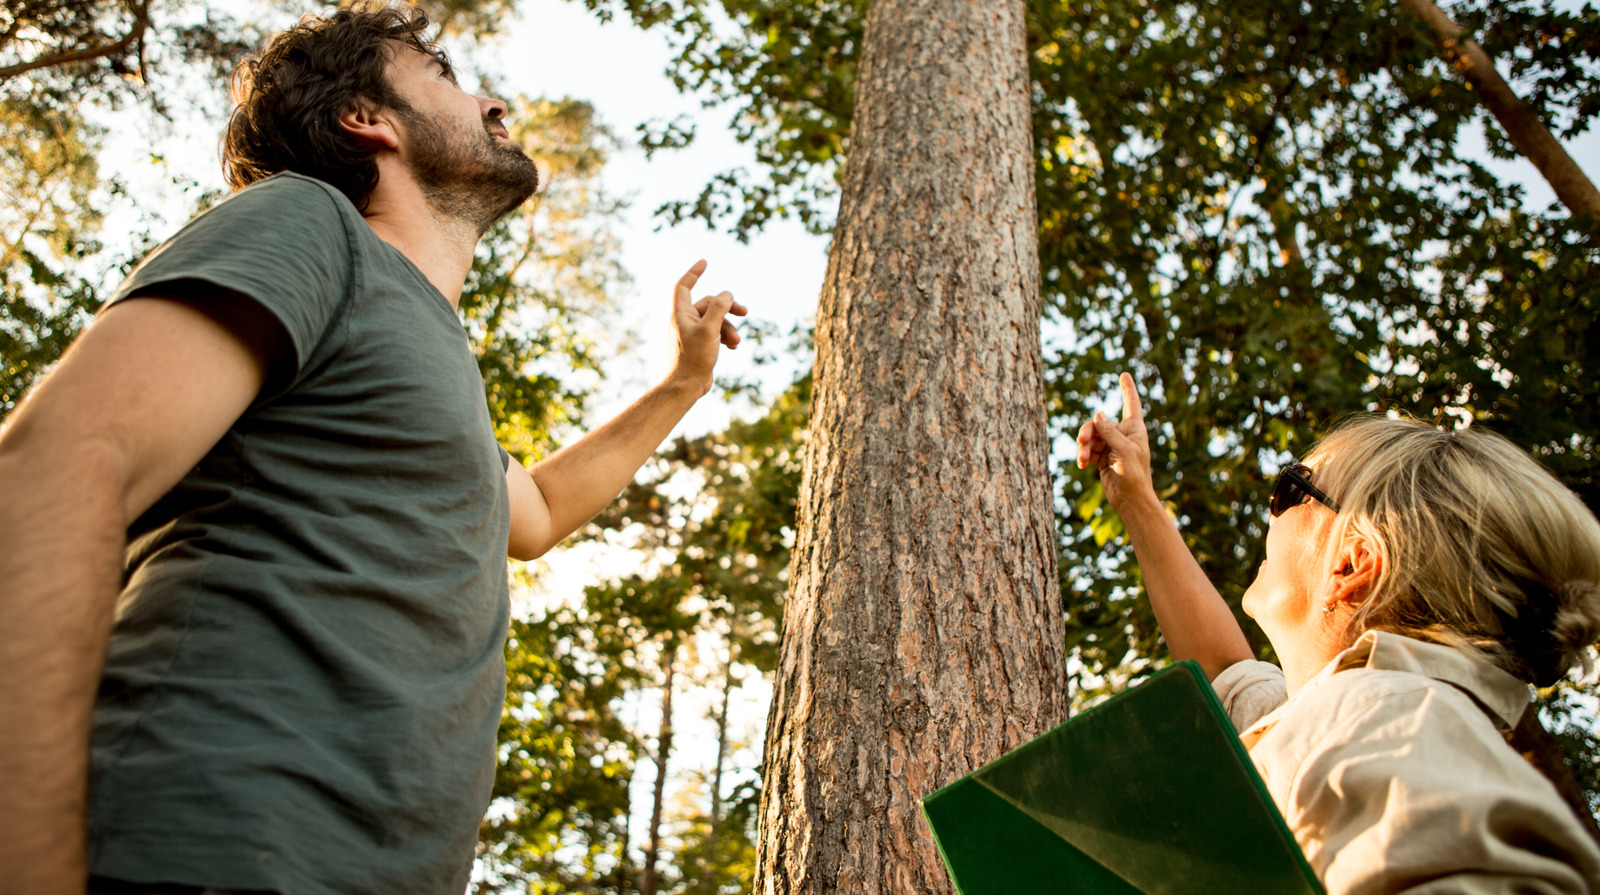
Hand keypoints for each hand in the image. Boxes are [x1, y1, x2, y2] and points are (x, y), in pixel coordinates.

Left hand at [668, 260, 746, 395]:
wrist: (687, 385)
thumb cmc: (694, 358)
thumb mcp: (709, 329)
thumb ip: (719, 308)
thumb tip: (727, 293)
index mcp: (680, 313)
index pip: (684, 286)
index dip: (694, 272)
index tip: (705, 262)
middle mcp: (684, 320)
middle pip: (709, 304)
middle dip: (728, 308)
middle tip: (745, 312)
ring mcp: (692, 332)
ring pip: (716, 320)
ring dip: (729, 328)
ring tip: (736, 342)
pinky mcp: (700, 344)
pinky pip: (716, 332)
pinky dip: (726, 336)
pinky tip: (733, 347)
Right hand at [1075, 372, 1155, 512]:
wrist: (1131, 499)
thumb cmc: (1134, 474)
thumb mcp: (1123, 450)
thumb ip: (1109, 431)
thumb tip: (1098, 414)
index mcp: (1134, 429)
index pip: (1131, 403)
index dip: (1128, 388)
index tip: (1125, 374)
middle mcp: (1123, 435)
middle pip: (1100, 423)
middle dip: (1089, 431)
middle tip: (1082, 440)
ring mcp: (1111, 446)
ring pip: (1091, 437)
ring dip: (1084, 446)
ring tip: (1081, 458)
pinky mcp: (1102, 458)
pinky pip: (1088, 450)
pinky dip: (1083, 456)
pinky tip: (1081, 464)